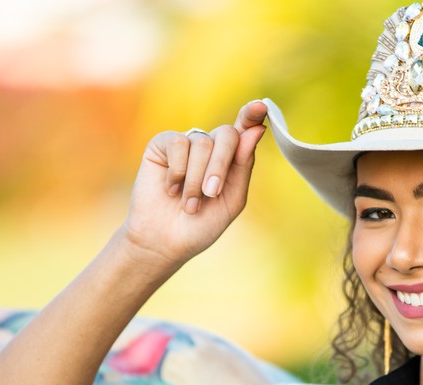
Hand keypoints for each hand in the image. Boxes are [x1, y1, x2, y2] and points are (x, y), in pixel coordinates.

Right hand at [124, 100, 267, 270]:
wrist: (164, 241)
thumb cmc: (200, 225)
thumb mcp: (231, 200)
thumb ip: (243, 167)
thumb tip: (256, 130)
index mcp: (230, 159)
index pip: (244, 130)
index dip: (251, 115)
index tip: (259, 106)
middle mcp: (210, 146)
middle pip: (227, 135)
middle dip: (221, 166)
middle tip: (211, 193)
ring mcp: (186, 143)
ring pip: (202, 143)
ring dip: (196, 178)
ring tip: (189, 203)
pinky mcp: (162, 144)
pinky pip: (178, 144)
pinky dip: (178, 171)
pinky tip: (171, 189)